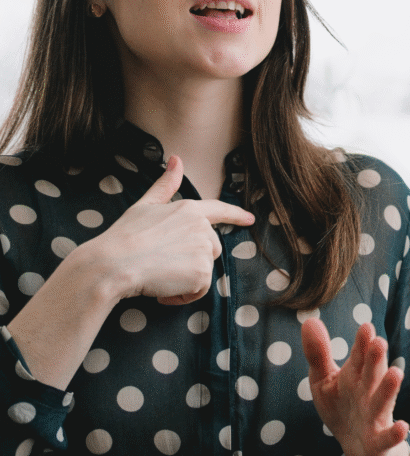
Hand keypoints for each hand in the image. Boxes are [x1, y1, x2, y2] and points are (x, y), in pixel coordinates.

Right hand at [89, 155, 254, 303]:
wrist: (112, 264)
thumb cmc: (124, 236)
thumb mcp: (144, 205)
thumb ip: (165, 185)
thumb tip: (176, 159)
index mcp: (189, 209)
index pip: (219, 209)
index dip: (235, 215)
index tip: (250, 219)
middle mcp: (201, 227)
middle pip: (210, 248)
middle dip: (191, 259)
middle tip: (162, 263)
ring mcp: (203, 249)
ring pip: (204, 270)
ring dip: (185, 279)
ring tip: (160, 276)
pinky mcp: (202, 272)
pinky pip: (199, 290)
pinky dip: (183, 295)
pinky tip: (163, 290)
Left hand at [301, 319, 409, 455]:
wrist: (358, 446)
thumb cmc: (342, 406)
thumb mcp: (324, 380)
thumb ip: (318, 353)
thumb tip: (309, 321)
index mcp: (356, 375)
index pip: (359, 356)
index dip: (362, 343)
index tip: (365, 328)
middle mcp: (369, 392)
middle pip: (372, 374)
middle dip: (376, 359)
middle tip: (379, 342)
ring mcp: (376, 416)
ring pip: (383, 401)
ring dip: (389, 388)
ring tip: (396, 373)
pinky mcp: (380, 440)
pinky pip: (388, 437)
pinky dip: (395, 433)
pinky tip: (402, 427)